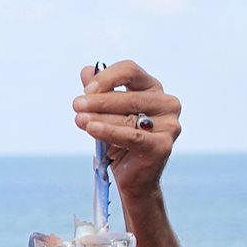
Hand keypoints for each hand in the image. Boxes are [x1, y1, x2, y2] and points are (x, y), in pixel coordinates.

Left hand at [72, 60, 181, 197]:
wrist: (131, 176)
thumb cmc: (118, 139)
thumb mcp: (106, 113)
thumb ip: (98, 91)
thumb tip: (87, 70)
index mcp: (153, 88)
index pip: (130, 71)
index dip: (107, 78)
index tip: (86, 89)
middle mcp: (167, 103)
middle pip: (129, 96)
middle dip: (98, 101)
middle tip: (76, 105)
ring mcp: (169, 125)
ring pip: (128, 117)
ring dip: (99, 117)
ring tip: (79, 119)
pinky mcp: (163, 146)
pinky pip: (131, 137)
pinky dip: (109, 132)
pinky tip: (91, 129)